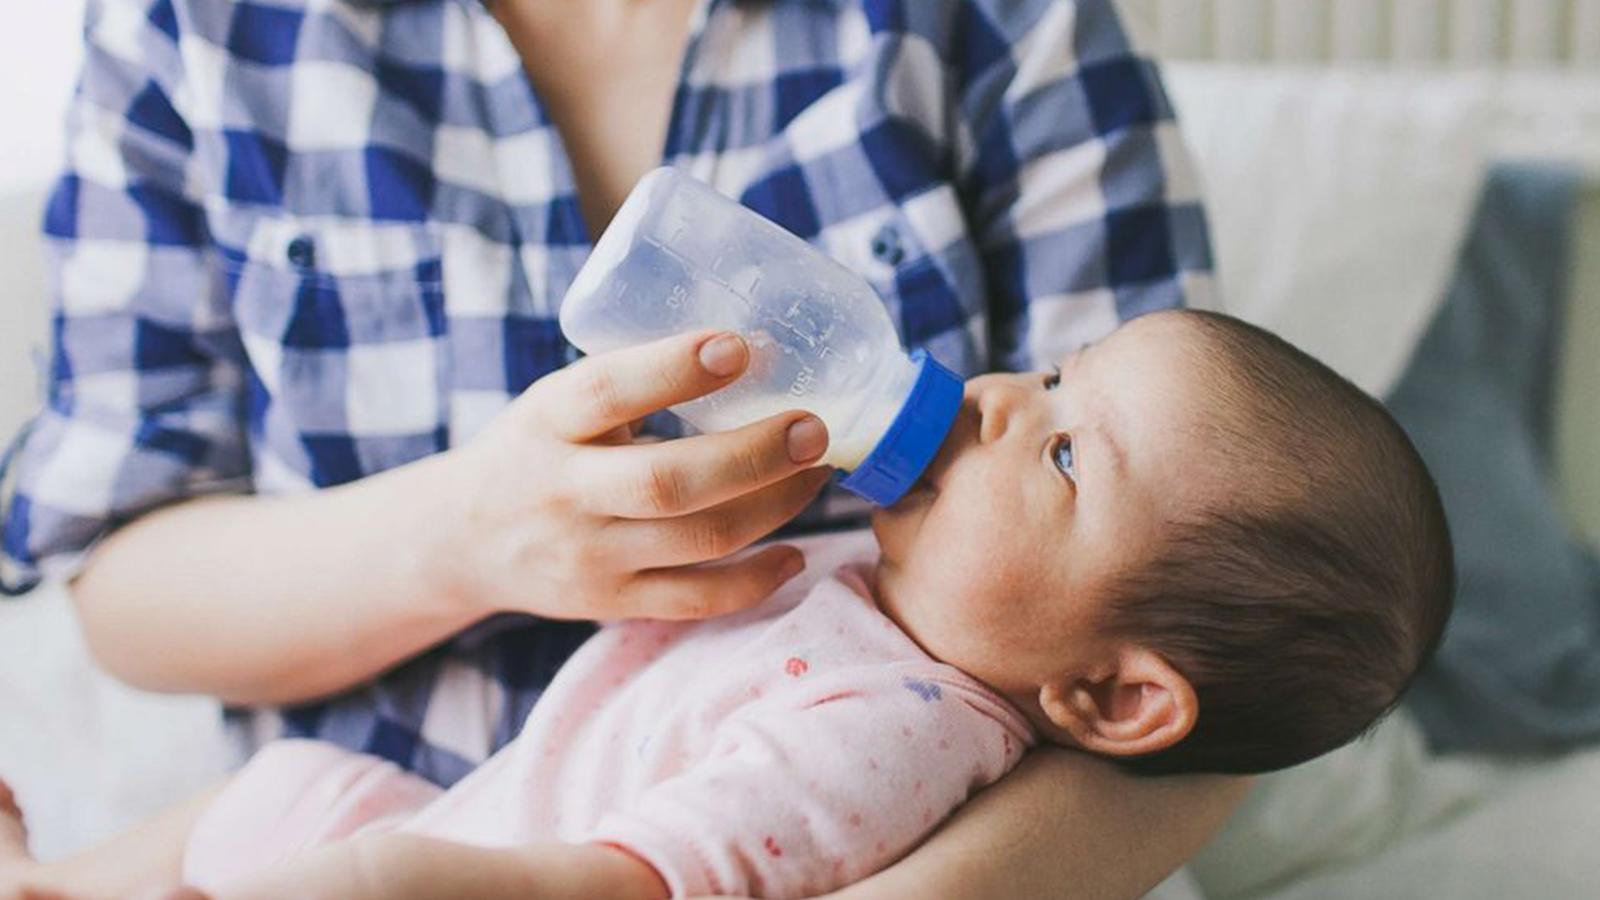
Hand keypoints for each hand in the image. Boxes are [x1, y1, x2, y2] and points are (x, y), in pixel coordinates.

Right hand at [425, 330, 831, 620]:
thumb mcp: (558, 401)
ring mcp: (589, 556)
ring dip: (774, 505)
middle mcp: (564, 492)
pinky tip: (795, 553)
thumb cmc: (538, 448)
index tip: (738, 346)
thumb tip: (756, 345)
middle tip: (813, 428)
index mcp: (548, 421)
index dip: (673, 369)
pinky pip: (696, 600)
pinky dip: (756, 580)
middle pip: (668, 482)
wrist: (465, 539)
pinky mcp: (610, 603)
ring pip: (699, 540)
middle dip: (754, 454)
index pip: (607, 391)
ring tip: (816, 472)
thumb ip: (633, 383)